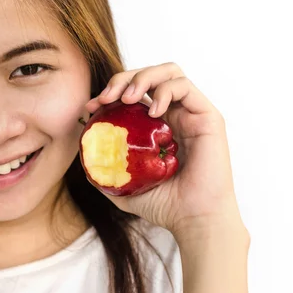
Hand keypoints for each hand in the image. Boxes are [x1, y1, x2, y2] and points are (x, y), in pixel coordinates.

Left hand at [85, 62, 245, 245]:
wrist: (193, 220)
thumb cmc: (165, 206)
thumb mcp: (124, 188)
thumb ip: (106, 172)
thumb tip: (84, 156)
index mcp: (158, 126)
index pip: (134, 92)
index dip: (111, 91)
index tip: (92, 106)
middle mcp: (176, 115)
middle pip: (149, 75)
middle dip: (123, 78)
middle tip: (106, 97)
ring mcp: (192, 113)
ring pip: (169, 72)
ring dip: (143, 77)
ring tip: (127, 98)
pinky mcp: (208, 116)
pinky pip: (185, 87)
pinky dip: (164, 91)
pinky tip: (153, 112)